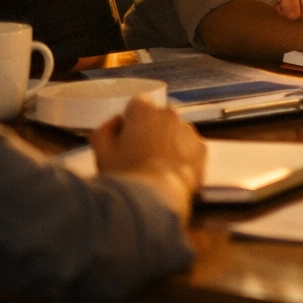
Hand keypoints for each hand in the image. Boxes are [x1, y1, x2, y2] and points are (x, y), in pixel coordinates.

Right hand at [90, 98, 205, 219]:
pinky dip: (183, 157)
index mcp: (143, 110)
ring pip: (176, 132)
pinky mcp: (201, 149)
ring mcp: (188, 130)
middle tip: (140, 155)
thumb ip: (104, 131)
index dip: (130, 120)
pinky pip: (190, 148)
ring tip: (156, 167)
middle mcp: (169, 114)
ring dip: (167, 142)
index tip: (126, 137)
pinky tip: (171, 173)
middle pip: (158, 118)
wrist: (154, 198)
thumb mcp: (101, 153)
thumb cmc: (124, 174)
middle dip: (150, 130)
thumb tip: (114, 123)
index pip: (137, 104)